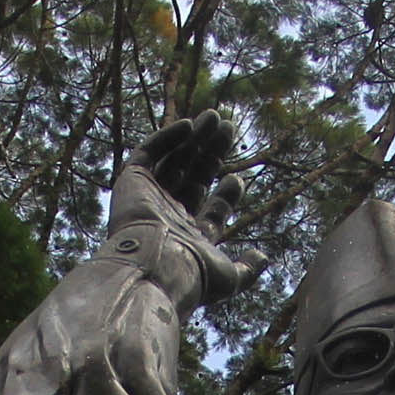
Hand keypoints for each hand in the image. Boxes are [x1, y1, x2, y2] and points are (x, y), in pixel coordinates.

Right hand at [101, 111, 263, 315]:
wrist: (154, 266)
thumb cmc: (191, 275)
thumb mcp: (229, 277)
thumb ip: (247, 268)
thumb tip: (264, 257)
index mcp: (189, 238)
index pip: (210, 211)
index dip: (226, 195)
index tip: (238, 179)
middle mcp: (168, 217)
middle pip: (194, 178)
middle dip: (213, 154)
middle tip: (230, 130)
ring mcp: (149, 198)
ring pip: (174, 161)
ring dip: (195, 139)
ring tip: (216, 117)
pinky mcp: (131, 182)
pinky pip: (148, 154)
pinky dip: (166, 138)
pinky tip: (188, 125)